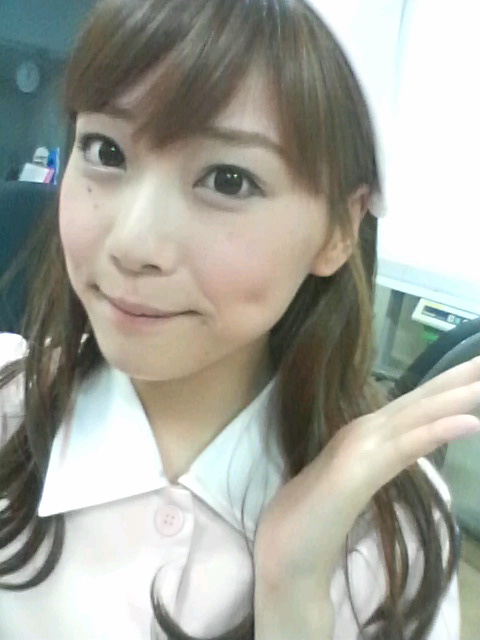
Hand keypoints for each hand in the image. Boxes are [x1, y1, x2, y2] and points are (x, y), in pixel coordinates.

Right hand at [254, 356, 479, 590]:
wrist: (284, 561)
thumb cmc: (314, 523)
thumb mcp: (352, 487)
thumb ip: (373, 464)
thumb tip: (400, 448)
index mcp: (366, 438)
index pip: (413, 408)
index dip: (445, 387)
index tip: (475, 371)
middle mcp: (364, 436)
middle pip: (418, 402)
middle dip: (455, 379)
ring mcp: (359, 452)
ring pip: (414, 418)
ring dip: (452, 397)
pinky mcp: (355, 474)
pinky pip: (404, 449)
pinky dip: (436, 431)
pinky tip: (469, 423)